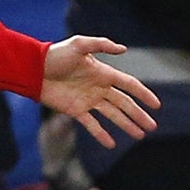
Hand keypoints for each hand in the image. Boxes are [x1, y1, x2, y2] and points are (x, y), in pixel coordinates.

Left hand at [41, 36, 159, 150]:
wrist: (33, 69)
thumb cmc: (55, 54)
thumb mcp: (79, 44)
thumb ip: (102, 45)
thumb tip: (124, 50)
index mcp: (103, 73)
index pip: (129, 85)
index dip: (143, 94)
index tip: (156, 105)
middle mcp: (99, 88)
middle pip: (124, 104)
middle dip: (139, 115)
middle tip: (152, 127)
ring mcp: (88, 101)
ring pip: (113, 115)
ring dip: (126, 125)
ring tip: (139, 135)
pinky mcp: (75, 110)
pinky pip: (92, 125)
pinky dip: (101, 134)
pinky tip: (112, 144)